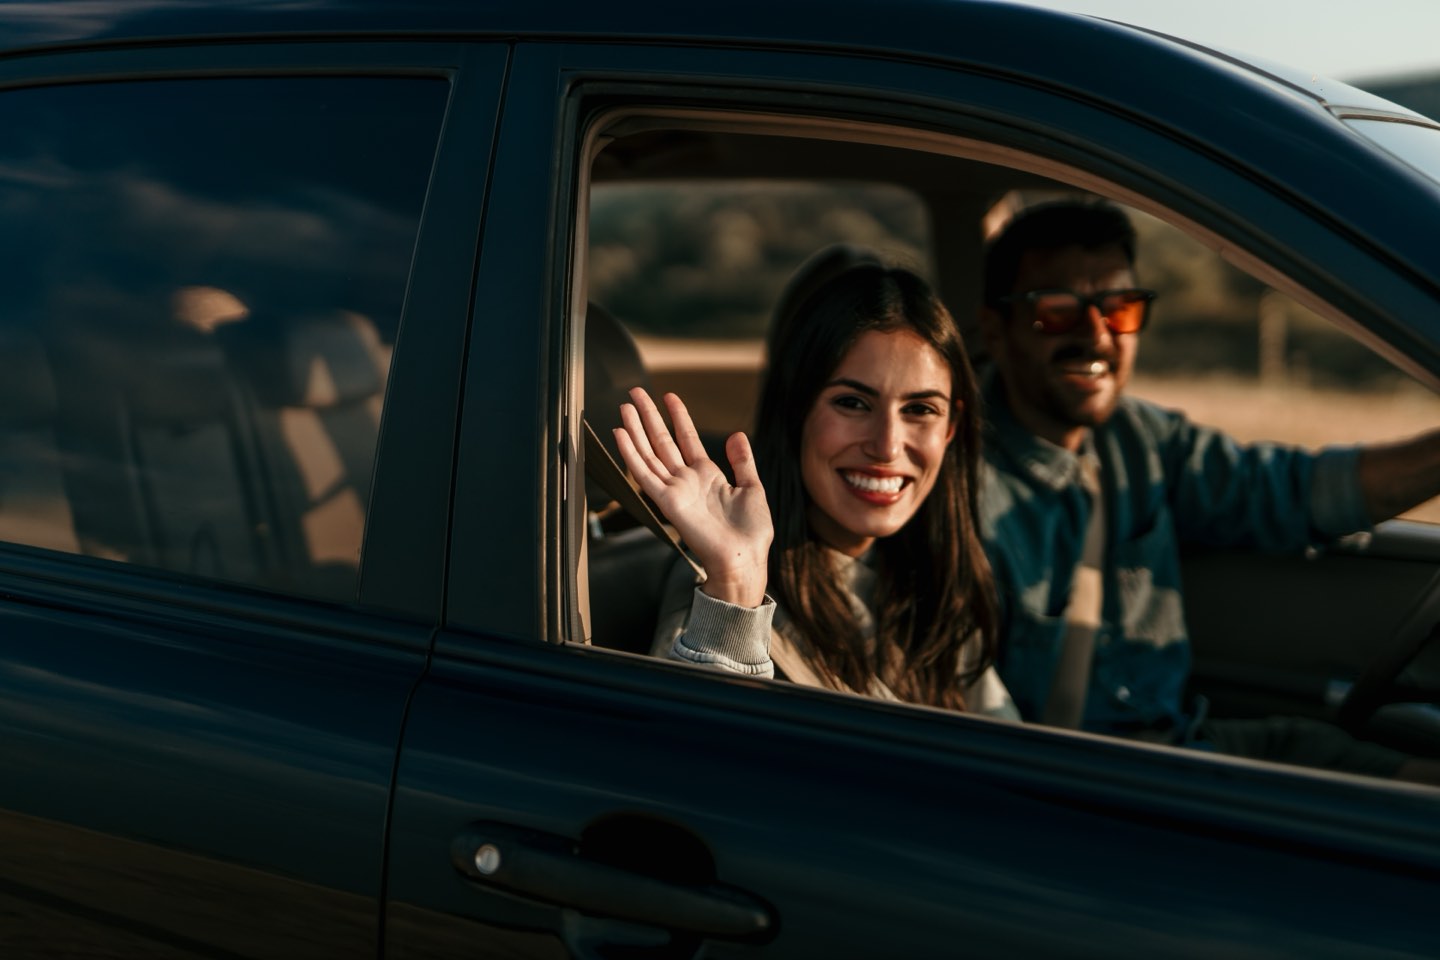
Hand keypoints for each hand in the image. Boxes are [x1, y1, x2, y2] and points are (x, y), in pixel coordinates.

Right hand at [614, 388, 772, 607]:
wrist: (743, 558)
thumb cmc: (751, 532)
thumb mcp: (752, 488)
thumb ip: (742, 461)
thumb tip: (737, 435)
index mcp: (707, 476)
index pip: (687, 439)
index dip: (678, 417)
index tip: (669, 397)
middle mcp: (687, 480)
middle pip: (662, 442)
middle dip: (649, 417)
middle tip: (636, 393)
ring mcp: (674, 490)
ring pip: (649, 453)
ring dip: (636, 430)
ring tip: (625, 406)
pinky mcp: (666, 502)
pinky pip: (644, 473)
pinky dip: (631, 454)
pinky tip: (621, 434)